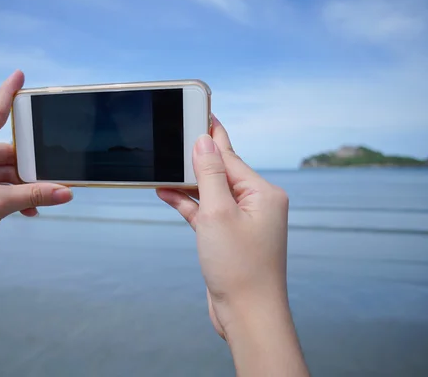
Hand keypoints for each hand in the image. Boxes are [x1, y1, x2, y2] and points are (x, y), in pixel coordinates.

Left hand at [0, 70, 72, 274]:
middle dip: (27, 168)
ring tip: (38, 202)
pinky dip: (8, 194)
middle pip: (4, 151)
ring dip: (20, 186)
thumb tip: (65, 192)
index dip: (8, 94)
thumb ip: (33, 195)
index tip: (20, 76)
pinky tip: (26, 209)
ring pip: (1, 170)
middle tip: (50, 178)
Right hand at [157, 116, 289, 337]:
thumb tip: (204, 142)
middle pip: (220, 172)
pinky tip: (167, 192)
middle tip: (175, 133)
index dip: (210, 135)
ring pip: (210, 192)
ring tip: (163, 164)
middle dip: (196, 158)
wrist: (247, 315)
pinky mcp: (227, 238)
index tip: (199, 112)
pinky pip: (206, 212)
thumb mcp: (218, 213)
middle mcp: (256, 204)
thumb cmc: (239, 267)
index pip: (230, 156)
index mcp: (263, 193)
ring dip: (187, 182)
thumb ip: (209, 175)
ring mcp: (242, 222)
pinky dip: (188, 203)